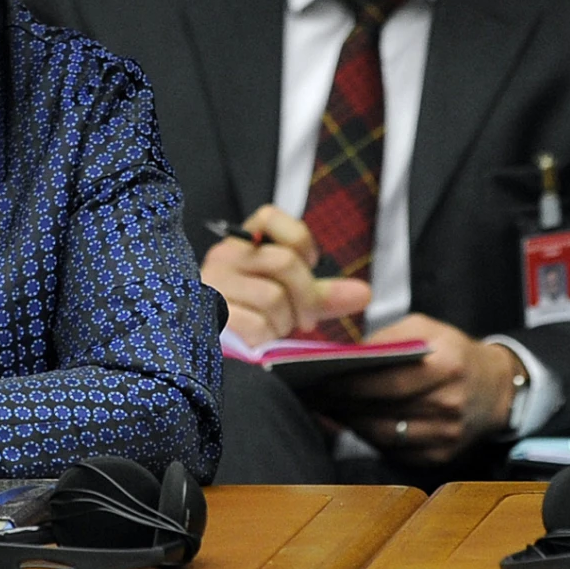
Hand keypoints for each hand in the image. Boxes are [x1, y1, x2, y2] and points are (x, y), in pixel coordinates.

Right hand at [199, 204, 371, 346]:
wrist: (204, 351)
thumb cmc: (251, 318)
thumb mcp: (288, 299)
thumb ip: (323, 295)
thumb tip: (365, 294)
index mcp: (241, 245)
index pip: (270, 217)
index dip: (300, 240)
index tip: (309, 265)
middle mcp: (223, 258)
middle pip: (284, 263)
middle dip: (306, 297)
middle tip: (306, 319)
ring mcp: (212, 286)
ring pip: (273, 297)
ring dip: (284, 323)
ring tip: (274, 329)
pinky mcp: (208, 317)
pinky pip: (256, 325)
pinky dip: (266, 338)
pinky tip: (257, 340)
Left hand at [313, 314, 523, 464]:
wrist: (495, 388)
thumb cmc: (453, 352)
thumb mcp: (426, 328)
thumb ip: (388, 339)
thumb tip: (346, 358)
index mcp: (448, 366)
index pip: (390, 381)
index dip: (352, 384)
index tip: (322, 379)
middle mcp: (450, 404)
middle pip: (383, 411)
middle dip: (344, 404)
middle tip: (315, 396)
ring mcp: (446, 435)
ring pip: (385, 436)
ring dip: (352, 424)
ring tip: (328, 409)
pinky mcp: (441, 457)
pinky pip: (395, 451)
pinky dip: (370, 438)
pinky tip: (353, 424)